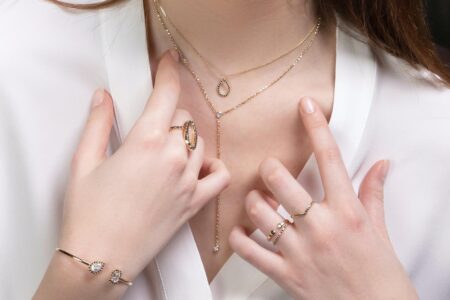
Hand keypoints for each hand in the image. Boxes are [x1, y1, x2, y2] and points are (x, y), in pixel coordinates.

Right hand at [35, 51, 229, 298]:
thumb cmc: (88, 213)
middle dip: (169, 115)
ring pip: (200, 142)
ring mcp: (188, 181)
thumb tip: (104, 97)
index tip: (170, 59)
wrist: (101, 258)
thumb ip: (98, 124)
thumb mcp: (84, 162)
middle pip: (184, 118)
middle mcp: (173, 158)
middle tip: (151, 125)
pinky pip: (220, 176)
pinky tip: (197, 167)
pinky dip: (213, 166)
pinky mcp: (195, 203)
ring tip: (165, 149)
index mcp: (145, 143)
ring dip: (186, 138)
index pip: (166, 95)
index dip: (169, 72)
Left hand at [229, 97, 417, 299]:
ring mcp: (301, 251)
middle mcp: (321, 226)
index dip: (316, 126)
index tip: (305, 105)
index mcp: (347, 211)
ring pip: (260, 212)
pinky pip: (250, 251)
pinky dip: (240, 238)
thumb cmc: (379, 271)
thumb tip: (381, 165)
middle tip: (270, 172)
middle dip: (269, 170)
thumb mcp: (379, 229)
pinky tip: (242, 232)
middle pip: (280, 180)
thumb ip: (374, 193)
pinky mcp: (286, 274)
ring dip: (254, 202)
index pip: (330, 158)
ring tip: (259, 202)